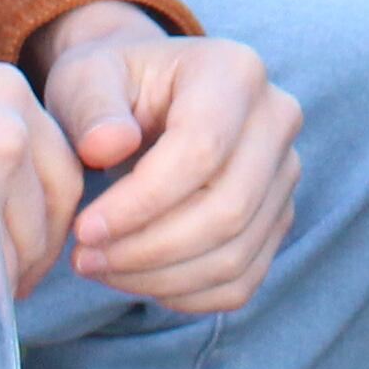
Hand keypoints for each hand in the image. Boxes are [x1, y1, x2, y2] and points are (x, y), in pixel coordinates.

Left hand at [22, 1, 300, 314]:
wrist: (148, 98)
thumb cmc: (114, 86)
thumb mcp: (86, 79)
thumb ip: (92, 107)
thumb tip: (107, 146)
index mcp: (234, 73)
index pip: (201, 151)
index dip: (140, 203)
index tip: (84, 229)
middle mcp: (276, 120)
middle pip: (227, 211)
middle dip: (147, 249)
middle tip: (84, 257)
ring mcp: (284, 173)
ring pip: (235, 254)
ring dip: (159, 277)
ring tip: (101, 267)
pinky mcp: (277, 217)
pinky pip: (242, 280)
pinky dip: (186, 295)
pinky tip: (137, 278)